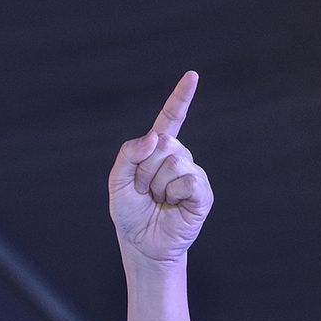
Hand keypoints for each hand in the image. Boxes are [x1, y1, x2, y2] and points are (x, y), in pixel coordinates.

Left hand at [108, 71, 212, 264]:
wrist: (141, 244)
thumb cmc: (130, 213)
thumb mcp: (117, 182)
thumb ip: (128, 155)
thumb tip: (155, 137)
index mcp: (157, 151)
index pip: (170, 120)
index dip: (181, 98)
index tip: (193, 76)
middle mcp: (179, 158)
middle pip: (163, 144)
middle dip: (144, 170)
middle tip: (144, 191)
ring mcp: (192, 174)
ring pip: (173, 162)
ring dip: (156, 185)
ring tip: (157, 200)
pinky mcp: (203, 193)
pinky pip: (188, 180)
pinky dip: (173, 193)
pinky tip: (173, 205)